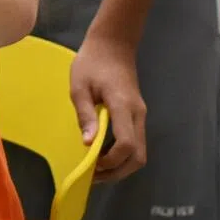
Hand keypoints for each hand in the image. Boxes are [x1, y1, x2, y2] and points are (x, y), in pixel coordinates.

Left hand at [70, 33, 146, 182]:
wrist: (113, 44)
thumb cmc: (92, 62)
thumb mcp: (79, 86)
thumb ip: (85, 115)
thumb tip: (88, 144)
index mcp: (123, 106)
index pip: (127, 144)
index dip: (111, 160)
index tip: (91, 164)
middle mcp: (138, 114)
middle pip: (138, 155)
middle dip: (118, 171)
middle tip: (93, 176)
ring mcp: (140, 115)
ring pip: (139, 151)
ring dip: (120, 165)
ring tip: (96, 168)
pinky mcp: (137, 114)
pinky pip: (135, 141)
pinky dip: (122, 154)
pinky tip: (103, 154)